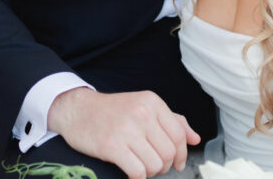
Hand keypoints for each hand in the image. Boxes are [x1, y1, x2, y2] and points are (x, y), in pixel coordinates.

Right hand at [48, 87, 200, 177]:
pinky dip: (138, 178)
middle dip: (164, 165)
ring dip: (151, 172)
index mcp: (152, 102)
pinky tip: (132, 173)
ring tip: (141, 167)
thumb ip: (172, 121)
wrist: (77, 110)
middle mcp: (141, 114)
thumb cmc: (112, 111)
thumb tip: (195, 138)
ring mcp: (126, 130)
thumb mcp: (144, 107)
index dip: (181, 154)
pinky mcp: (112, 146)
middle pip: (168, 152)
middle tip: (154, 166)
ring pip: (155, 164)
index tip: (177, 163)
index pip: (178, 134)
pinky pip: (138, 172)